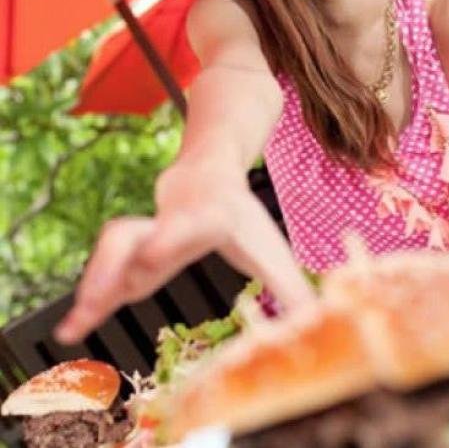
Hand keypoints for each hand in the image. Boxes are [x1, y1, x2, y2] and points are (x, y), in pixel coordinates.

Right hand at [54, 166, 314, 343]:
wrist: (205, 176)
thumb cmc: (241, 218)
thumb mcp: (270, 248)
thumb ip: (290, 286)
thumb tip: (319, 322)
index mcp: (207, 219)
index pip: (188, 226)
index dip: (171, 237)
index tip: (156, 253)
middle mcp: (168, 223)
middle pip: (136, 237)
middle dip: (113, 267)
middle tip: (96, 300)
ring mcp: (145, 233)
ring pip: (111, 250)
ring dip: (93, 285)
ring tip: (73, 328)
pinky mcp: (131, 250)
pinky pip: (104, 270)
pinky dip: (89, 298)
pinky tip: (72, 329)